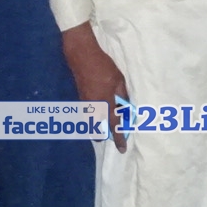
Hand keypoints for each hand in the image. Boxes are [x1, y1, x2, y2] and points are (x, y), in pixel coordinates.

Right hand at [61, 22, 128, 151]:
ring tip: (106, 123)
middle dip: (105, 135)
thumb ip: (122, 95)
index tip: (122, 149)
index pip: (114, 126)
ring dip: (98, 126)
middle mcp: (94, 108)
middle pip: (98, 130)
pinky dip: (93, 118)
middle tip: (113, 133)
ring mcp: (85, 104)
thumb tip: (126, 107)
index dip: (119, 138)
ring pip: (91, 124)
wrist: (81, 57)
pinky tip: (98, 111)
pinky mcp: (80, 99)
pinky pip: (87, 115)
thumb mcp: (119, 79)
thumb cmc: (103, 67)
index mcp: (106, 104)